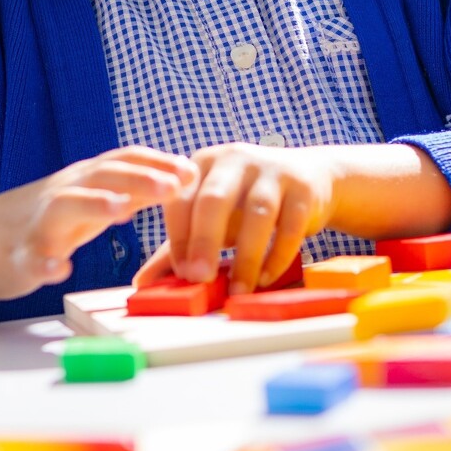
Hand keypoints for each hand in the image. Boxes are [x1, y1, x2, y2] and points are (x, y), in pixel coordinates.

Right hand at [0, 146, 198, 302]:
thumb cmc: (43, 222)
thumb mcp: (90, 201)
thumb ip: (131, 191)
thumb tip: (180, 180)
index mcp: (84, 180)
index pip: (124, 159)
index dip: (159, 162)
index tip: (192, 171)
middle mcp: (62, 193)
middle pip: (102, 175)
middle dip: (139, 178)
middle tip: (174, 185)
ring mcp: (37, 224)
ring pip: (65, 206)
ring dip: (94, 204)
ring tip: (122, 210)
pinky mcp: (16, 257)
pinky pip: (30, 258)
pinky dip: (44, 262)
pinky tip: (60, 269)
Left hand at [139, 143, 336, 293]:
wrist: (309, 177)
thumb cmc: (247, 202)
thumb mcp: (212, 218)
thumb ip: (179, 245)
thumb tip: (141, 283)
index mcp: (203, 163)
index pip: (182, 199)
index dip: (179, 237)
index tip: (182, 274)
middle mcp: (235, 160)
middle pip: (214, 200)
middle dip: (204, 241)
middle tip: (198, 278)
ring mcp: (271, 169)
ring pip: (256, 213)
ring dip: (246, 256)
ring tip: (237, 290)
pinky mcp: (302, 186)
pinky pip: (290, 225)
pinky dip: (277, 255)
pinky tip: (265, 278)